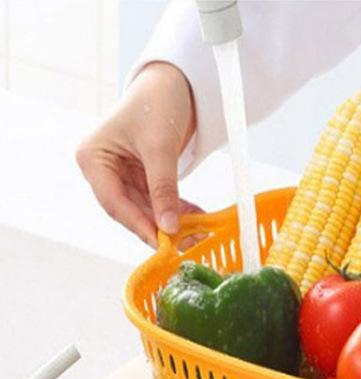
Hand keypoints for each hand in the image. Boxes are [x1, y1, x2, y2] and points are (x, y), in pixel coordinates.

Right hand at [76, 62, 199, 246]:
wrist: (173, 83)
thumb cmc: (157, 103)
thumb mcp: (160, 148)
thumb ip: (164, 189)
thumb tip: (169, 228)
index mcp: (93, 159)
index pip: (114, 202)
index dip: (138, 225)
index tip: (162, 243)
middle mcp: (103, 170)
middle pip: (130, 210)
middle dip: (160, 227)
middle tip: (186, 244)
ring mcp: (122, 175)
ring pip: (147, 210)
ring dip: (172, 223)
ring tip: (198, 234)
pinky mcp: (142, 178)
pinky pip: (159, 202)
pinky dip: (177, 211)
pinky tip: (197, 219)